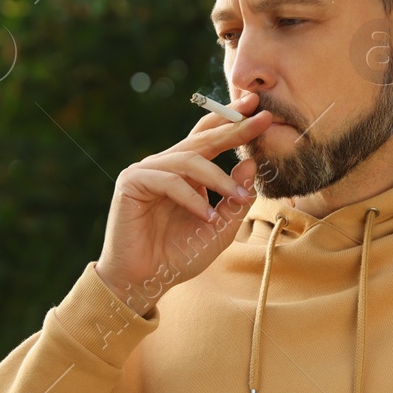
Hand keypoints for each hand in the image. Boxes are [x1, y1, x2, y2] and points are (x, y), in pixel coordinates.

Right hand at [94, 90, 277, 316]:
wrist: (144, 282)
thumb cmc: (179, 257)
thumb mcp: (220, 229)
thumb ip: (236, 199)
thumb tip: (251, 163)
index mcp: (185, 172)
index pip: (209, 138)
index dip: (233, 122)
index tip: (262, 110)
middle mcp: (166, 166)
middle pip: (201, 139)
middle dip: (234, 128)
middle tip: (262, 119)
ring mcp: (146, 171)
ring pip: (188, 160)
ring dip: (218, 177)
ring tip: (237, 195)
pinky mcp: (131, 183)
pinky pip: (168, 181)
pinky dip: (191, 198)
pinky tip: (207, 216)